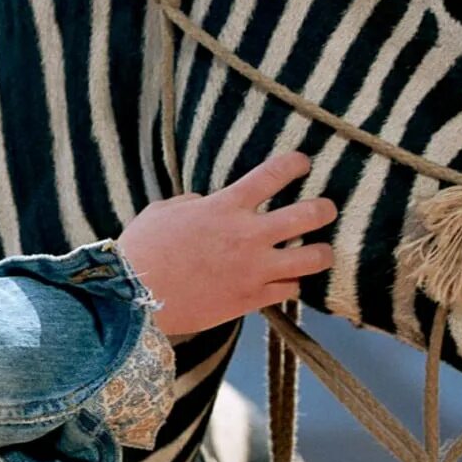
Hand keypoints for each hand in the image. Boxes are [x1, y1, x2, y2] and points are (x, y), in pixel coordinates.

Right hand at [114, 152, 334, 336]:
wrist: (134, 296)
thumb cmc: (143, 249)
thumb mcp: (165, 211)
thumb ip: (195, 204)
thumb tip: (208, 203)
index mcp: (225, 206)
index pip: (272, 175)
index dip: (294, 164)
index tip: (303, 162)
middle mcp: (247, 235)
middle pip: (307, 215)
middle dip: (324, 209)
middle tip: (327, 209)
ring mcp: (253, 269)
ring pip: (312, 259)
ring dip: (322, 253)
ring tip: (322, 252)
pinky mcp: (250, 299)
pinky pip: (289, 290)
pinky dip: (291, 284)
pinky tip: (288, 280)